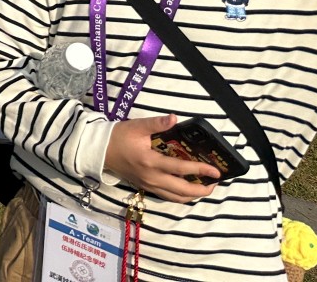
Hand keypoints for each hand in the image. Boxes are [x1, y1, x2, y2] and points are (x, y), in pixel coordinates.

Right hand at [103, 114, 220, 202]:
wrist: (100, 150)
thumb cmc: (119, 136)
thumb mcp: (137, 126)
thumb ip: (157, 123)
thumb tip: (174, 118)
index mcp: (151, 162)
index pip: (182, 169)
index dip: (201, 170)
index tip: (216, 171)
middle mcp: (152, 178)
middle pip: (183, 191)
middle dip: (202, 189)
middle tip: (214, 182)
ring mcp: (149, 185)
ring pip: (177, 198)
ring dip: (193, 195)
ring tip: (204, 186)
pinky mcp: (146, 187)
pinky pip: (168, 197)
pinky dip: (181, 196)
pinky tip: (186, 188)